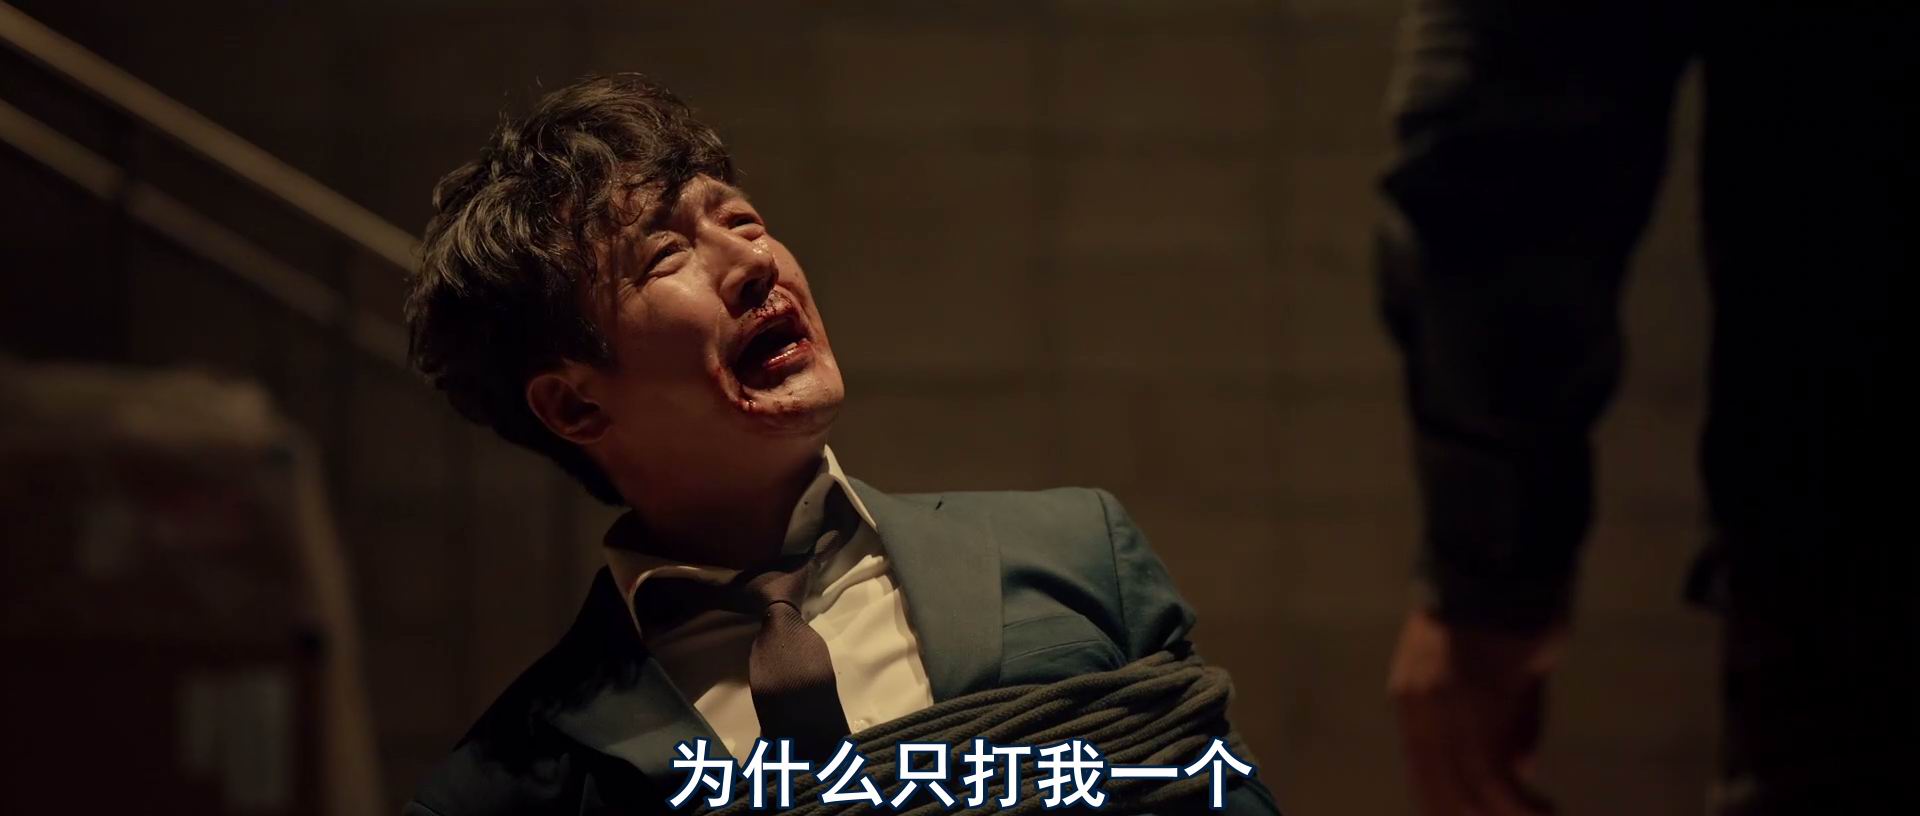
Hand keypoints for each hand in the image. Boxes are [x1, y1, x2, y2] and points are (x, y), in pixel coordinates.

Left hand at [1387, 609, 1564, 815]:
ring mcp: (1443, 707)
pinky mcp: (1477, 705)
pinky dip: (1521, 803)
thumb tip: (1520, 772)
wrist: (1504, 561)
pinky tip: (1546, 811)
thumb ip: (1509, 724)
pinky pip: (1495, 774)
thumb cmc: (1508, 610)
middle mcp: (1417, 709)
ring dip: (1508, 814)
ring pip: (1469, 788)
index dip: (1448, 806)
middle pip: (1441, 789)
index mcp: (1411, 698)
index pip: (1423, 773)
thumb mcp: (1503, 674)